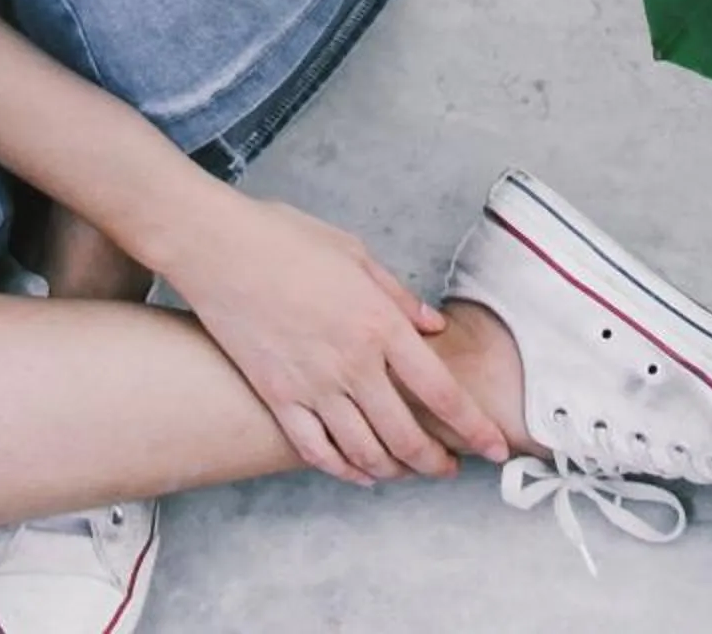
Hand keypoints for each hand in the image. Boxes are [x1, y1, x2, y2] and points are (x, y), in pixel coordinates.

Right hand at [156, 188, 512, 486]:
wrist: (216, 247)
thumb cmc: (284, 239)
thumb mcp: (354, 253)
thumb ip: (398, 296)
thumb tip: (433, 327)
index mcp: (379, 323)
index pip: (441, 390)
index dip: (473, 426)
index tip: (496, 445)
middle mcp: (351, 363)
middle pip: (406, 434)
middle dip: (435, 461)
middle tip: (450, 468)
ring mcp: (312, 384)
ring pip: (364, 451)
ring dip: (394, 470)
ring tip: (408, 472)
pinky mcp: (277, 396)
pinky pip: (315, 449)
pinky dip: (343, 469)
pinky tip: (359, 473)